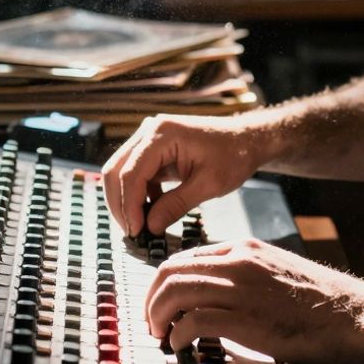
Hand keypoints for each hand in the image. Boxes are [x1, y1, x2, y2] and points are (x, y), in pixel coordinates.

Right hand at [101, 113, 276, 235]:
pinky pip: (135, 173)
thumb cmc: (233, 156)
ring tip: (139, 226)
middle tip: (132, 232)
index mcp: (162, 134)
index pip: (131, 173)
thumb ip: (176, 205)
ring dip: (126, 200)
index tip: (136, 231)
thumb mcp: (208, 185)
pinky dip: (138, 194)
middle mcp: (149, 131)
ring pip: (121, 172)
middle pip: (116, 170)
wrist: (246, 139)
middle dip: (121, 204)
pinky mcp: (153, 149)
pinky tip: (150, 213)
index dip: (129, 205)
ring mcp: (149, 138)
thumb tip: (150, 227)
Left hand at [145, 238, 363, 363]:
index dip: (165, 282)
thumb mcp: (277, 270)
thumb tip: (216, 293)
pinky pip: (194, 321)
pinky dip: (178, 334)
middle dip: (153, 297)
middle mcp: (238, 262)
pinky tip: (180, 344)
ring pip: (176, 291)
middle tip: (152, 320)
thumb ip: (245, 273)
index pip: (187, 257)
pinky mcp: (244, 319)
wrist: (353, 314)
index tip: (161, 301)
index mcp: (245, 249)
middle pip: (172, 271)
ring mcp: (240, 289)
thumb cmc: (321, 301)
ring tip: (160, 333)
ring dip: (159, 315)